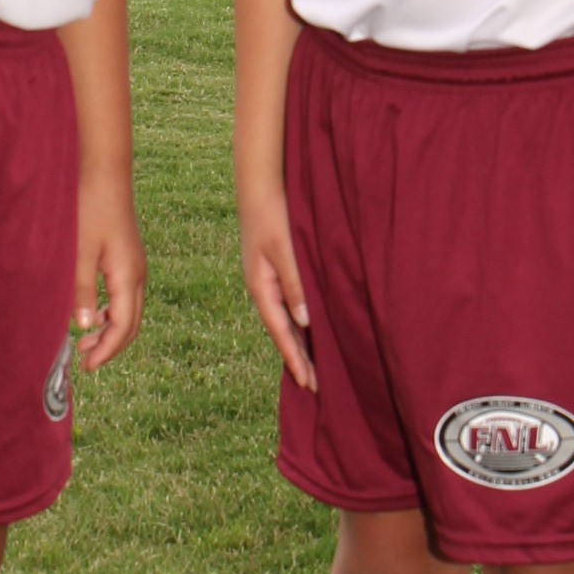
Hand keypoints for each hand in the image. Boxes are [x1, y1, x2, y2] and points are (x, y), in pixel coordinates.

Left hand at [71, 174, 145, 369]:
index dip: (106, 351)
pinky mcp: (128, 258)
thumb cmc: (89, 209)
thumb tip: (83, 327)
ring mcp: (135, 266)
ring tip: (85, 342)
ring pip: (129, 311)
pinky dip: (111, 313)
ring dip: (111, 331)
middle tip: (85, 362)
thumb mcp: (79, 252)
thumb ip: (81, 290)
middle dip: (110, 346)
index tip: (87, 366)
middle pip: (131, 324)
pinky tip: (93, 315)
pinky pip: (125, 297)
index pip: (122, 327)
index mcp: (127, 277)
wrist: (104, 175)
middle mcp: (137, 275)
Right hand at [240, 189, 314, 391]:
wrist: (259, 187)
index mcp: (261, 289)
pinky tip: (307, 329)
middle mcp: (261, 289)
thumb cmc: (274, 216)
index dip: (296, 359)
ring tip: (311, 366)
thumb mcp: (286, 251)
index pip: (282, 334)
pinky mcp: (273, 272)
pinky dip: (296, 324)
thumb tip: (306, 322)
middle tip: (314, 386)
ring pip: (284, 321)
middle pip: (281, 333)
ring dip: (297, 343)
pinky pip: (286, 306)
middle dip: (296, 359)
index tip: (310, 384)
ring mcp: (265, 281)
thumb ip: (296, 285)